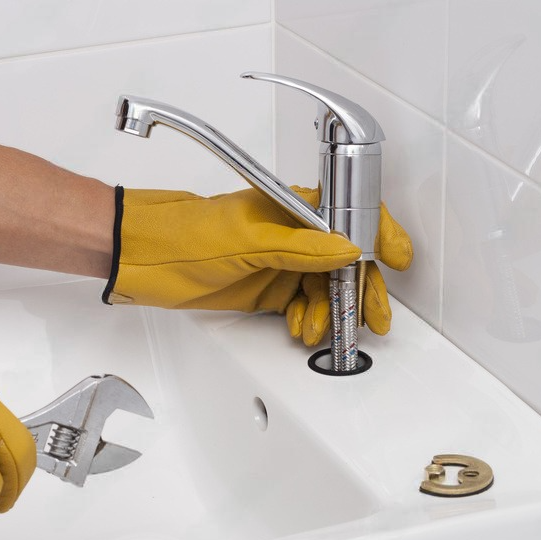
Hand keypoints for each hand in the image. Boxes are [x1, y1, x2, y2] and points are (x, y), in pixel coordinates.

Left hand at [103, 186, 411, 344]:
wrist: (142, 257)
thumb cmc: (184, 233)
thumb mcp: (248, 239)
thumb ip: (301, 248)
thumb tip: (346, 250)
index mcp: (292, 209)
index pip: (351, 216)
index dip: (379, 236)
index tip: (398, 259)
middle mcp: (291, 235)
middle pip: (344, 262)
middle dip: (361, 291)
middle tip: (372, 318)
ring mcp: (278, 264)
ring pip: (323, 289)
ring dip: (328, 312)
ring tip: (318, 330)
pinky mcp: (264, 289)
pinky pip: (301, 306)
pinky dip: (307, 319)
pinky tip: (303, 329)